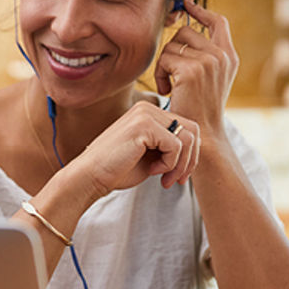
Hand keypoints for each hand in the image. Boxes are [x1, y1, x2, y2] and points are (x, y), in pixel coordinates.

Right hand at [67, 101, 199, 196]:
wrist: (90, 176)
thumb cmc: (118, 169)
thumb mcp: (152, 156)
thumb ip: (171, 148)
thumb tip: (198, 150)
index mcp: (149, 112)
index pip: (187, 127)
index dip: (190, 154)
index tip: (177, 175)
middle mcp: (148, 108)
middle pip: (193, 130)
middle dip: (190, 160)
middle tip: (176, 180)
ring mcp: (146, 114)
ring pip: (188, 138)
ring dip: (180, 164)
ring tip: (164, 179)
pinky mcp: (144, 125)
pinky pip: (176, 145)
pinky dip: (169, 164)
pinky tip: (153, 172)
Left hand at [154, 0, 238, 141]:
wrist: (204, 134)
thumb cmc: (200, 107)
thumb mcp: (210, 78)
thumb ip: (204, 54)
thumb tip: (185, 28)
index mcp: (229, 56)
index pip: (218, 21)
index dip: (201, 11)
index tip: (186, 5)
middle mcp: (222, 55)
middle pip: (186, 31)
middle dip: (172, 50)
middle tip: (171, 74)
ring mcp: (209, 61)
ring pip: (173, 44)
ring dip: (164, 64)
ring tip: (170, 85)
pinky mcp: (192, 70)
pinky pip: (165, 58)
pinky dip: (160, 74)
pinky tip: (167, 91)